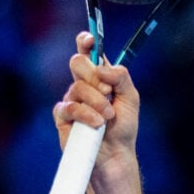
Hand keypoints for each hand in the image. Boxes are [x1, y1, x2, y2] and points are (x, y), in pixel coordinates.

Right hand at [53, 32, 140, 164]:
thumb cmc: (123, 126)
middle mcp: (84, 84)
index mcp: (100, 76)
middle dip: (94, 76)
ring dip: (97, 102)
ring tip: (108, 116)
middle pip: (78, 62)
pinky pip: (69, 106)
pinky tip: (97, 124)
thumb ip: (121, 77)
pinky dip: (86, 114)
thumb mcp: (131, 98)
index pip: (88, 52)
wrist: (115, 154)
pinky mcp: (63, 116)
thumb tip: (101, 68)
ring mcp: (72, 99)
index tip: (89, 39)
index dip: (86, 41)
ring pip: (78, 86)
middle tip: (108, 91)